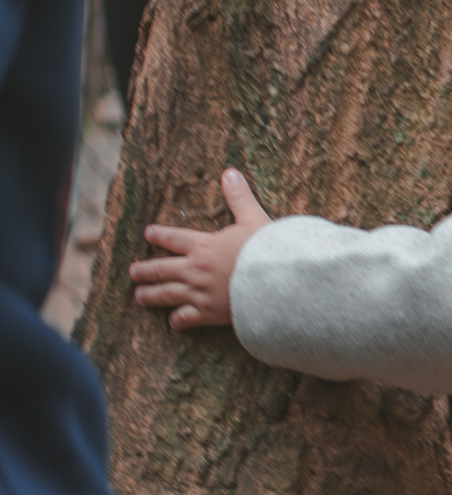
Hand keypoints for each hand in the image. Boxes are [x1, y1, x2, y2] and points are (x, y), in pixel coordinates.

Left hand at [130, 168, 269, 329]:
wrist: (275, 283)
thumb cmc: (265, 250)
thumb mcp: (253, 219)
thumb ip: (239, 197)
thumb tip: (230, 172)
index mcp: (203, 245)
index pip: (174, 238)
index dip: (160, 235)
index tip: (148, 234)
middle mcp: (195, 269)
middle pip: (162, 269)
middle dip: (145, 270)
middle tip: (133, 272)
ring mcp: (200, 293)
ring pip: (167, 294)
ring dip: (151, 294)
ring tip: (139, 296)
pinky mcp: (209, 313)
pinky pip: (187, 318)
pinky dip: (178, 321)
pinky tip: (173, 322)